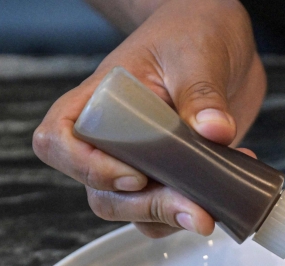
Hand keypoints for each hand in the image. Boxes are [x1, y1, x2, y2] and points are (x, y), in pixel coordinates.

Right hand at [33, 0, 265, 237]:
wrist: (222, 38)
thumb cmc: (192, 31)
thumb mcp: (197, 55)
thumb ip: (202, 94)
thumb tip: (214, 131)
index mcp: (99, 100)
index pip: (58, 141)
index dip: (86, 168)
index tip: (134, 175)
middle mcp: (112, 136)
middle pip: (101, 192)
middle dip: (146, 207)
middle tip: (195, 210)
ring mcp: (142, 160)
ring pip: (135, 210)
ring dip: (173, 216)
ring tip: (215, 201)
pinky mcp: (173, 174)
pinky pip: (169, 210)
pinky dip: (196, 210)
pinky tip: (226, 189)